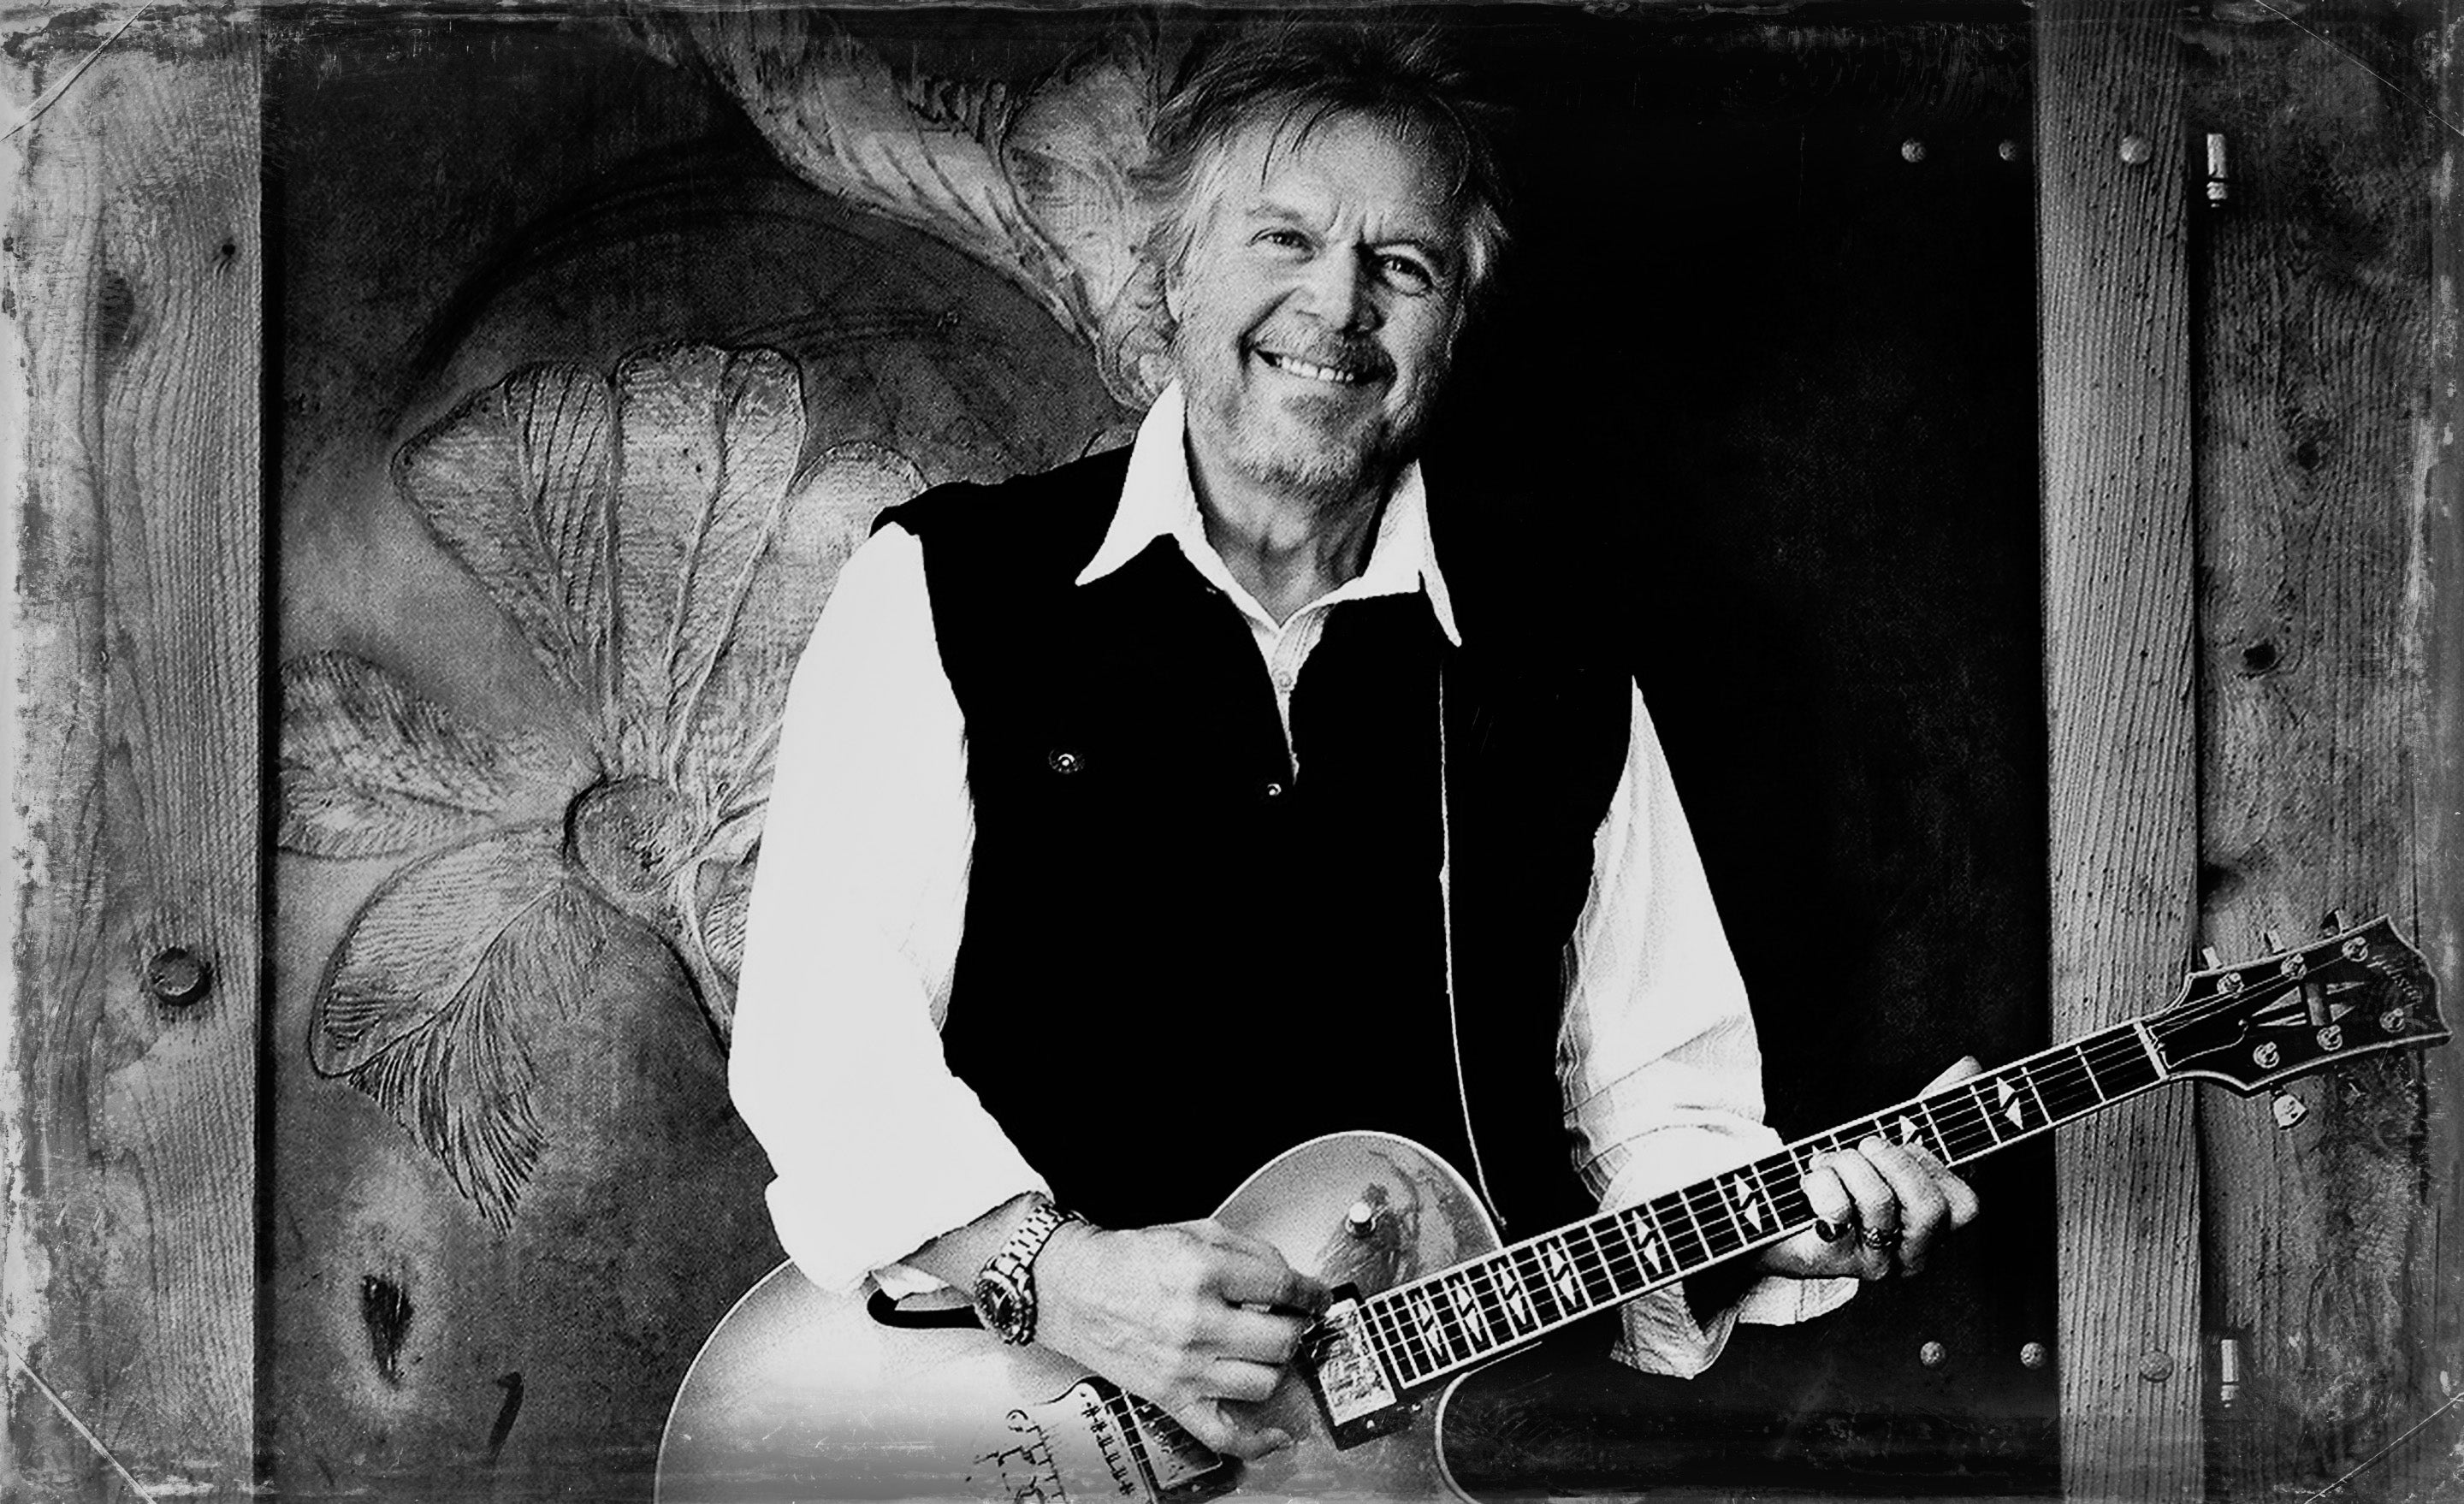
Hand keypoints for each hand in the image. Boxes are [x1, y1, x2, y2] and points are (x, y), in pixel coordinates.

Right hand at [1033, 1218, 1328, 1459]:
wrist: (1072, 1288)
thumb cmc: (1127, 1260)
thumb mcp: (1193, 1231)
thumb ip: (1249, 1250)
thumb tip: (1291, 1278)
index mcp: (1203, 1271)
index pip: (1283, 1287)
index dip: (1311, 1292)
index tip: (1317, 1297)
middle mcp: (1196, 1321)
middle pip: (1282, 1338)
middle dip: (1294, 1326)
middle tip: (1288, 1318)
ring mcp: (1184, 1366)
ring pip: (1264, 1381)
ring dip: (1275, 1364)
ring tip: (1265, 1349)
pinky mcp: (1171, 1397)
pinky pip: (1224, 1433)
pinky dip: (1257, 1442)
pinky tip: (1277, 1434)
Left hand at [1758, 1056, 1984, 1280]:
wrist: (1774, 1212)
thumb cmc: (1843, 1180)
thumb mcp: (1890, 1143)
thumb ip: (1931, 1109)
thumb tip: (1970, 1064)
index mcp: (1935, 1229)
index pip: (1965, 1206)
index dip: (1933, 1164)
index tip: (1903, 1143)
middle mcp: (1911, 1254)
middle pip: (1931, 1209)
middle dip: (1893, 1161)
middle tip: (1864, 1146)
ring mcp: (1873, 1263)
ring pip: (1880, 1203)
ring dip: (1847, 1165)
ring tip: (1826, 1162)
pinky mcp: (1832, 1261)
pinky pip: (1835, 1211)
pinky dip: (1820, 1183)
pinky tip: (1809, 1183)